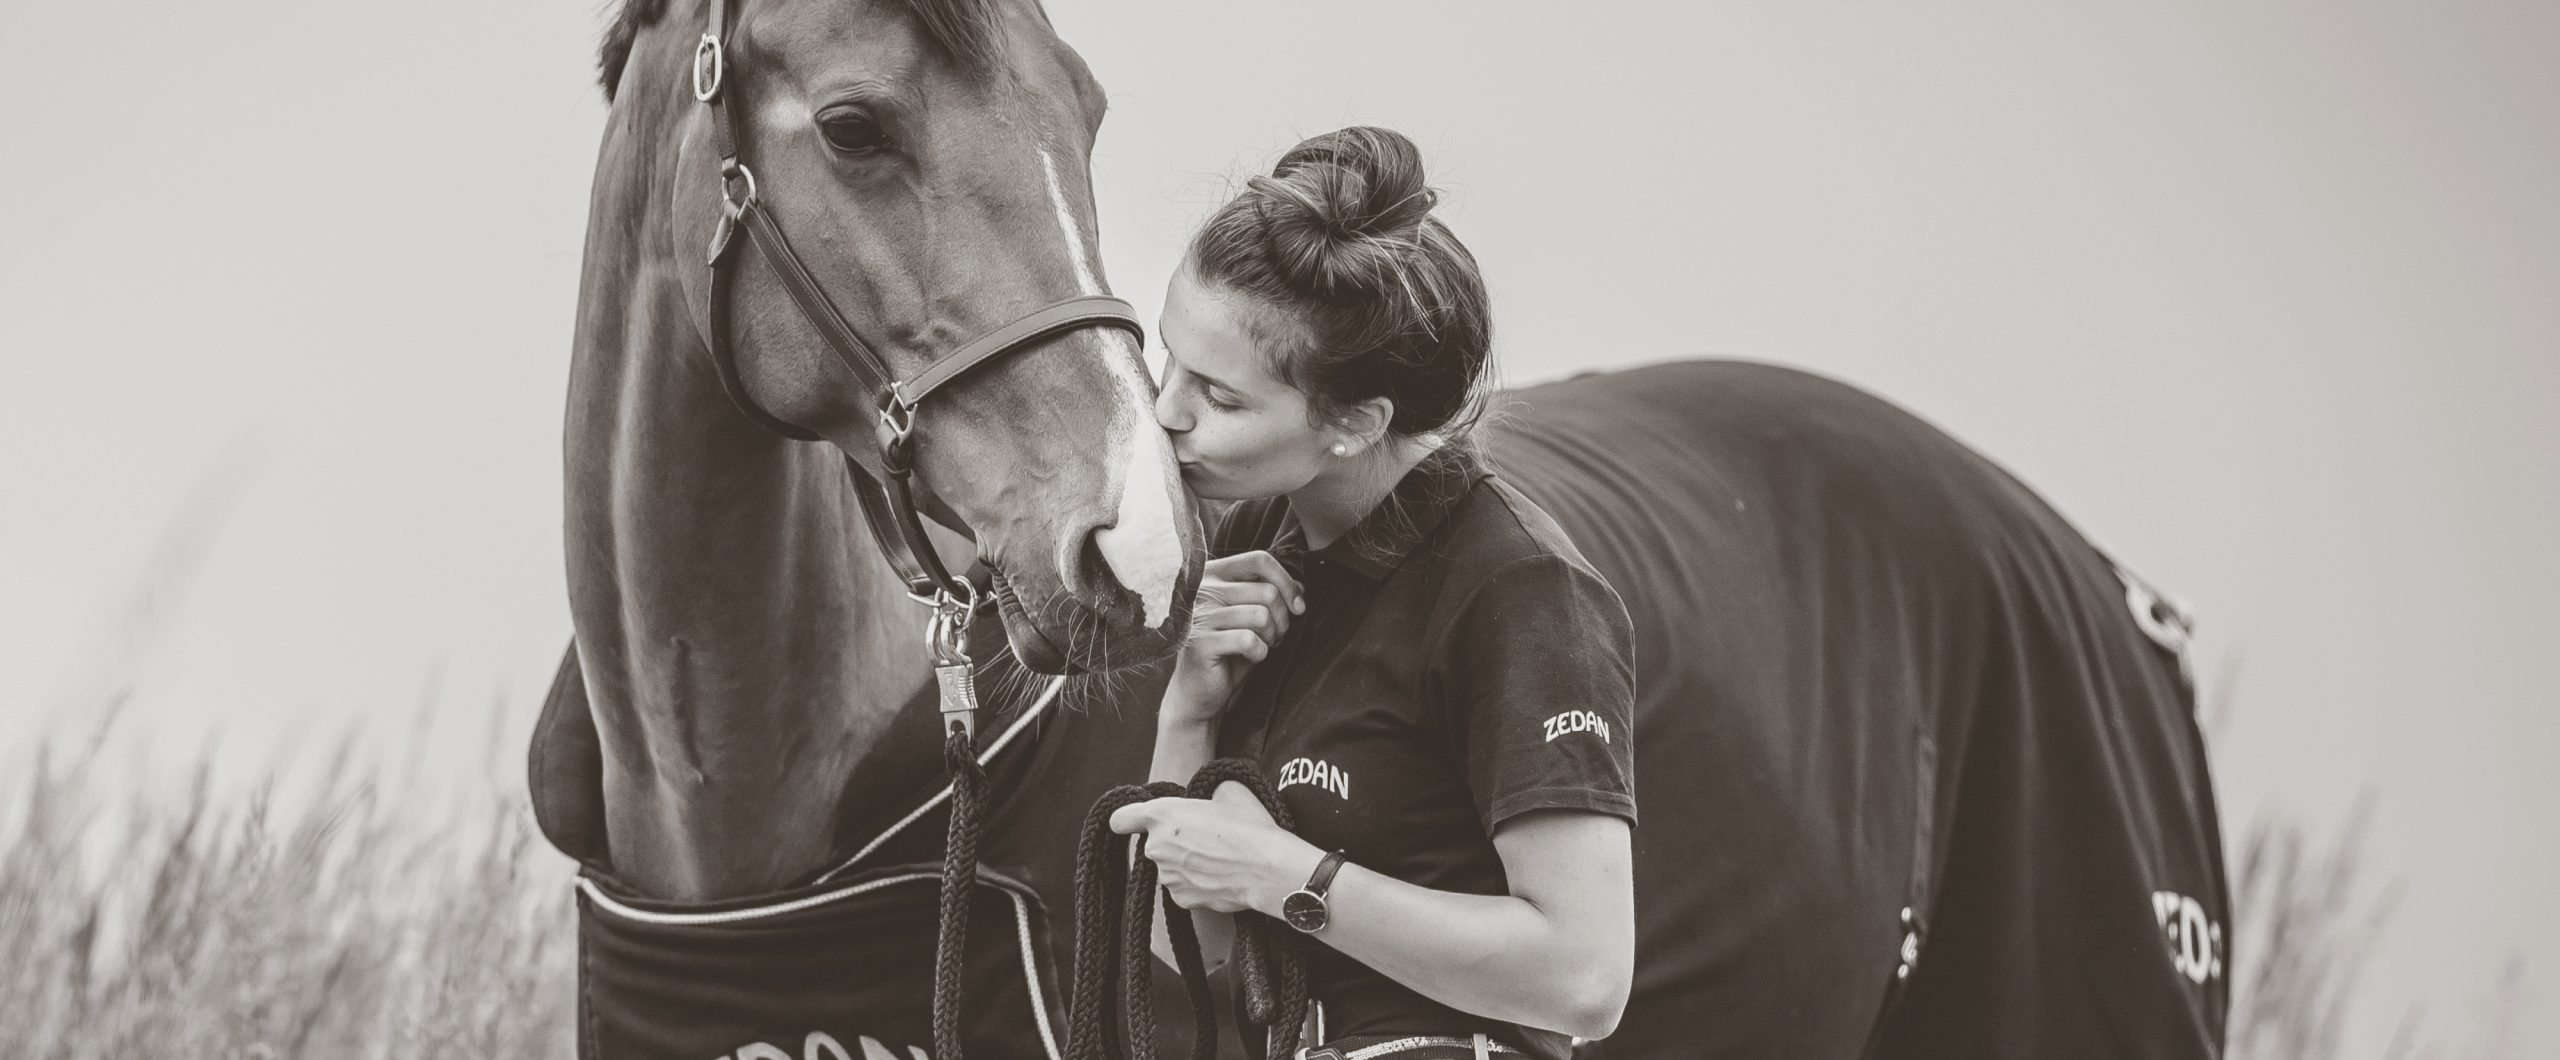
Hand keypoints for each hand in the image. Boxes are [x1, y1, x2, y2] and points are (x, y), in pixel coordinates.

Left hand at [1108, 781, 1314, 914]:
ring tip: (1219, 858)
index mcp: (1162, 814)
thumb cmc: (1249, 826)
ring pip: (1171, 867)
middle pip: (1156, 844)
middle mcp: (1156, 847)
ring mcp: (1167, 877)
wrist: (1267, 868)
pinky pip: (1184, 888)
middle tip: (1207, 838)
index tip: (1133, 823)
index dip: (1128, 819)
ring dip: (1187, 863)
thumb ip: (1206, 794)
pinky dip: (1197, 883)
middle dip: (1176, 841)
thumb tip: (1209, 800)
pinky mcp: (1181, 900)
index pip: (1121, 819)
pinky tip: (1221, 876)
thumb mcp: (1229, 791)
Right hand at [1163, 551, 1303, 724]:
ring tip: (1263, 646)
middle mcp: (1201, 589)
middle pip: (1266, 591)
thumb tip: (1301, 585)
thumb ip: (1272, 595)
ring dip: (1272, 637)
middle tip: (1275, 636)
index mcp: (1212, 574)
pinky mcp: (1200, 642)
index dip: (1286, 582)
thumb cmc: (1230, 649)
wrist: (1201, 690)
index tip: (1298, 606)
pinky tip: (1251, 657)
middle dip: (1282, 619)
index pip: (1259, 560)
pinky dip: (1260, 652)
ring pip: (1261, 615)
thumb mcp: (1253, 616)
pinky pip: (1249, 640)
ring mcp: (1199, 615)